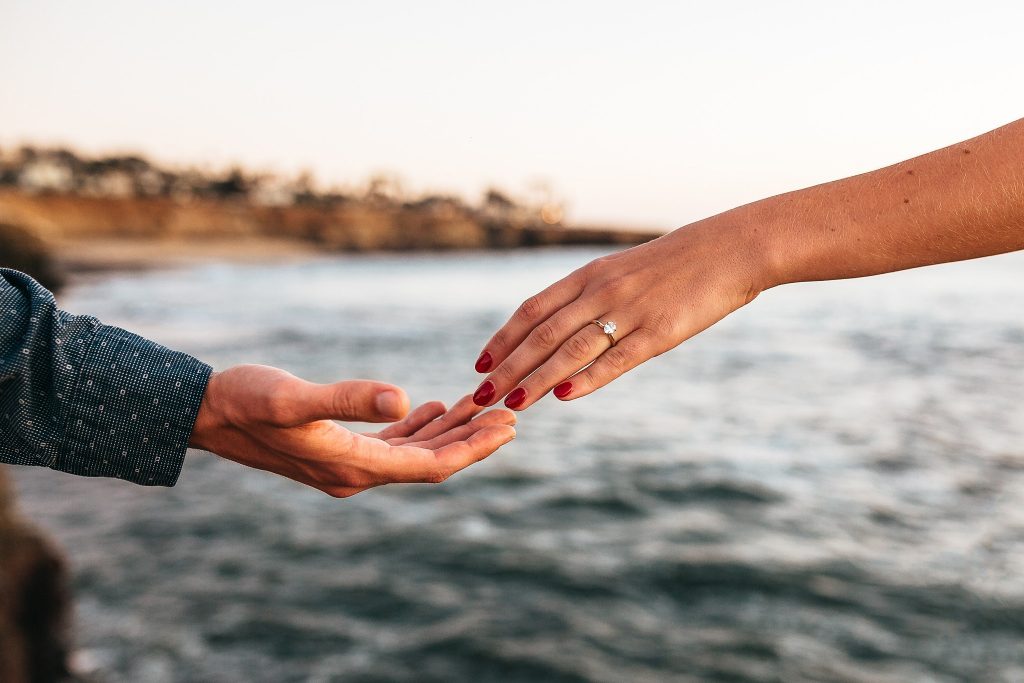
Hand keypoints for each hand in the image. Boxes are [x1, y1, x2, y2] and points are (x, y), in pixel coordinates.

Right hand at [189, 365, 515, 496]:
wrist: (204, 414)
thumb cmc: (246, 401)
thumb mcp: (294, 398)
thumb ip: (348, 400)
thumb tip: (405, 400)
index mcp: (354, 466)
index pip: (431, 465)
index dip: (474, 448)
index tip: (509, 425)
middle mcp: (355, 473)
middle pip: (430, 462)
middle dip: (473, 440)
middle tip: (512, 414)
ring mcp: (346, 464)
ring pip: (414, 452)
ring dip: (450, 431)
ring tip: (484, 407)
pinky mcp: (336, 449)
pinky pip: (391, 444)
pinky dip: (419, 428)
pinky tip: (436, 407)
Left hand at [472, 216, 766, 409]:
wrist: (728, 250)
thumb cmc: (674, 265)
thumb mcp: (623, 271)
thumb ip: (590, 297)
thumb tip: (558, 330)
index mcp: (589, 275)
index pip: (532, 309)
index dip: (503, 339)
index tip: (480, 364)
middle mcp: (601, 292)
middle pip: (542, 334)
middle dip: (508, 367)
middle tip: (480, 395)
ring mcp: (629, 312)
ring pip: (571, 350)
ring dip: (536, 379)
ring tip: (511, 403)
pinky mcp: (658, 333)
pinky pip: (615, 360)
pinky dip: (586, 379)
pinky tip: (563, 396)